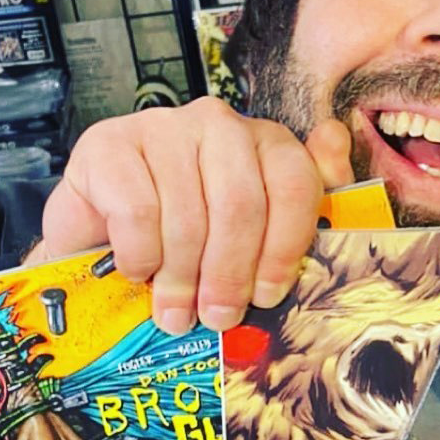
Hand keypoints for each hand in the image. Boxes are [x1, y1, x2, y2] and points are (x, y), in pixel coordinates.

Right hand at [30, 98, 353, 332]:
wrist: (103, 233)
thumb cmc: (188, 235)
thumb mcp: (253, 230)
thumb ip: (299, 197)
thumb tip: (337, 137)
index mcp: (266, 142)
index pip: (294, 186)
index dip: (282, 249)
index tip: (265, 295)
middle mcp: (219, 124)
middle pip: (241, 205)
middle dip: (230, 273)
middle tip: (218, 315)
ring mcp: (163, 127)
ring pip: (189, 215)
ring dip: (182, 276)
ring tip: (176, 310)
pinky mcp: (109, 145)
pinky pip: (138, 212)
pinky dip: (141, 255)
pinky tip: (139, 270)